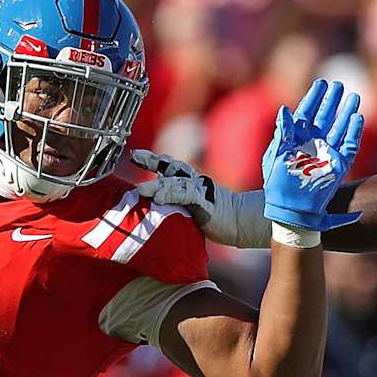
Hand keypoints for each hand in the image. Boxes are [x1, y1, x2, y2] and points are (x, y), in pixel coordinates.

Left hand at [131, 149, 271, 249]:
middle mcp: (194, 182)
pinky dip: (172, 196)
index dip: (153, 160)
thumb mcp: (193, 209)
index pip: (170, 167)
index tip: (135, 155)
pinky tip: (159, 199)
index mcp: (190, 182)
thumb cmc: (218, 219)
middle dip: (152, 161)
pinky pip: (187, 196)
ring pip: (175, 183)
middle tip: (135, 155)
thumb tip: (155, 210)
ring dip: (157, 186)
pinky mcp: (205, 201)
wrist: (242, 222)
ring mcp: (200, 190)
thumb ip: (177, 206)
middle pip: (171, 168)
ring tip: (140, 190)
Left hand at [260, 78, 363, 233]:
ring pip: (339, 128)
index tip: (321, 83)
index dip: (313, 98)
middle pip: (325, 117)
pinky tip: (357, 117)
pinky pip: (350, 146)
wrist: (290, 212)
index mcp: (295, 141)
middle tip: (338, 84)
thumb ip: (282, 134)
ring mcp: (326, 155)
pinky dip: (354, 132)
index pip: (306, 114)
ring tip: (354, 96)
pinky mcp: (339, 166)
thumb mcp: (275, 157)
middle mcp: (312, 145)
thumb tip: (284, 109)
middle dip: (331, 101)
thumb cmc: (278, 187)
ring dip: (346, 112)